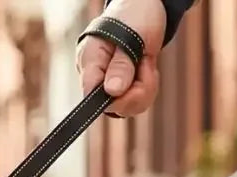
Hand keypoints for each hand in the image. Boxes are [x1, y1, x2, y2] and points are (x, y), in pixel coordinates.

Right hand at [76, 0, 167, 116]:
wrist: (144, 9)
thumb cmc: (134, 17)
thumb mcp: (132, 37)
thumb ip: (122, 65)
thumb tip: (112, 91)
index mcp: (90, 61)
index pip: (91, 97)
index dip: (113, 99)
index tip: (134, 86)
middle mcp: (95, 78)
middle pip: (112, 106)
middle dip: (137, 90)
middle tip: (145, 64)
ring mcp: (107, 86)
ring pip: (126, 108)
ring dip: (144, 88)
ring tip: (145, 64)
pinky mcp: (120, 91)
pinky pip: (134, 103)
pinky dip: (146, 89)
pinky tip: (145, 70)